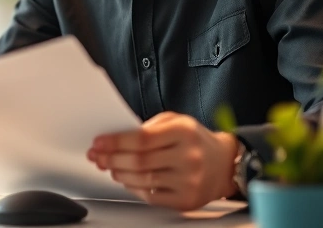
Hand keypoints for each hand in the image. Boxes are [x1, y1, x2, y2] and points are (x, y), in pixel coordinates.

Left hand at [87, 111, 237, 209]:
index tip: (99, 143)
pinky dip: (134, 188)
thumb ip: (149, 127)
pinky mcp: (186, 200)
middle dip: (112, 159)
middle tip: (98, 157)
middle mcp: (188, 157)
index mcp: (184, 132)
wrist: (225, 164)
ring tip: (110, 167)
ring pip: (143, 180)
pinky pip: (151, 196)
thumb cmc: (195, 140)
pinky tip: (127, 180)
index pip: (142, 139)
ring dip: (120, 174)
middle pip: (139, 161)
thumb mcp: (176, 121)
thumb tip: (116, 141)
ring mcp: (189, 181)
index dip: (116, 142)